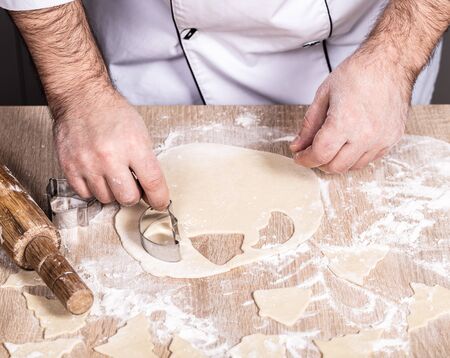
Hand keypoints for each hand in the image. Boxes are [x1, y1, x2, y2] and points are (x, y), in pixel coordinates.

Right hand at [53, 91, 168, 208]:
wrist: (81, 98)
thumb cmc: (113, 114)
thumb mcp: (140, 133)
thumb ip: (146, 162)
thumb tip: (150, 190)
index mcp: (133, 146)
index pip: (153, 183)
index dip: (159, 198)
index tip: (160, 202)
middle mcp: (110, 157)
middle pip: (128, 198)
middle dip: (134, 194)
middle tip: (132, 184)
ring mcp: (87, 164)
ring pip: (107, 199)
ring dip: (112, 191)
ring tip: (112, 174)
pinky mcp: (69, 167)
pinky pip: (86, 194)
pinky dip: (94, 189)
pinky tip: (97, 175)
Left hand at [290, 51, 410, 172]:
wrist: (390, 61)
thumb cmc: (358, 72)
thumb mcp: (324, 95)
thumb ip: (309, 125)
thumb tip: (298, 145)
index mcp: (345, 122)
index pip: (320, 155)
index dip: (305, 159)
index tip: (300, 157)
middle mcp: (365, 135)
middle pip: (335, 166)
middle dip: (319, 163)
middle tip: (312, 152)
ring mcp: (381, 139)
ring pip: (353, 166)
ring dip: (338, 161)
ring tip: (331, 146)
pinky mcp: (392, 139)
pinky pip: (370, 159)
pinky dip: (355, 157)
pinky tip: (349, 143)